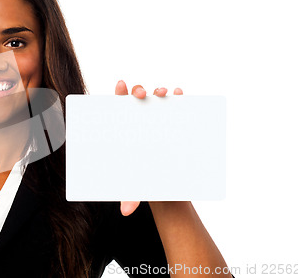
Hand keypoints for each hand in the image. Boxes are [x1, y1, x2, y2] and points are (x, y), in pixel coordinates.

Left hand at [115, 80, 182, 215]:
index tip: (120, 86)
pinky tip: (179, 94)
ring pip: (155, 99)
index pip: (118, 107)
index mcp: (124, 129)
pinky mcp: (173, 121)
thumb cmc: (142, 177)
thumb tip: (126, 211)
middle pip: (136, 98)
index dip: (118, 94)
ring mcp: (156, 118)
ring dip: (158, 92)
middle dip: (138, 91)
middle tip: (140, 94)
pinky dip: (178, 97)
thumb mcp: (135, 185)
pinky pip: (175, 105)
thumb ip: (130, 194)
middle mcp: (139, 119)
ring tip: (163, 93)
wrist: (162, 180)